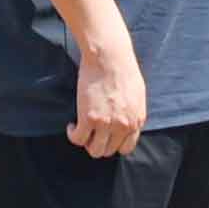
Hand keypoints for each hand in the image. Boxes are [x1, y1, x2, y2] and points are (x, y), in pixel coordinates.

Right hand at [69, 36, 147, 159]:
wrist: (109, 56)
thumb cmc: (123, 69)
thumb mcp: (137, 95)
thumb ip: (133, 112)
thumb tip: (126, 120)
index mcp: (136, 121)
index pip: (126, 147)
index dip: (113, 144)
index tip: (105, 137)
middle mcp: (123, 126)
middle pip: (108, 150)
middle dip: (98, 144)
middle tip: (90, 133)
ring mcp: (106, 124)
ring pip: (94, 150)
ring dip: (86, 142)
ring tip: (81, 130)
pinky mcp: (89, 118)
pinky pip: (78, 138)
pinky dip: (73, 135)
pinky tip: (72, 125)